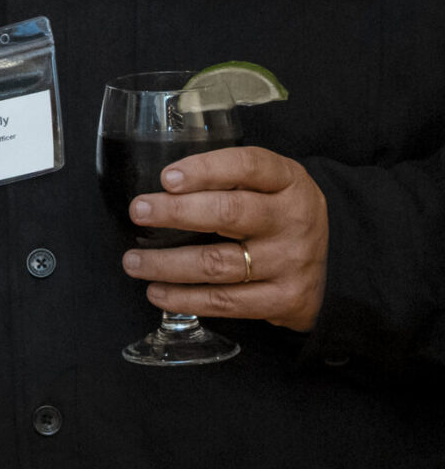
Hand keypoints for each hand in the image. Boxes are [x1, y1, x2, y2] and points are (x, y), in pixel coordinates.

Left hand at [124, 145, 327, 330]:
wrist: (334, 266)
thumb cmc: (279, 215)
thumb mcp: (270, 185)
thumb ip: (229, 179)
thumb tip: (160, 186)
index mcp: (289, 181)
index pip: (247, 166)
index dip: (205, 169)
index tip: (166, 177)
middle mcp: (293, 220)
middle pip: (230, 214)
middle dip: (176, 212)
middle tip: (139, 211)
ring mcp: (291, 262)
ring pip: (219, 263)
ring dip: (167, 263)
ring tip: (133, 261)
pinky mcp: (284, 300)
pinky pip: (226, 302)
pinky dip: (185, 299)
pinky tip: (156, 292)